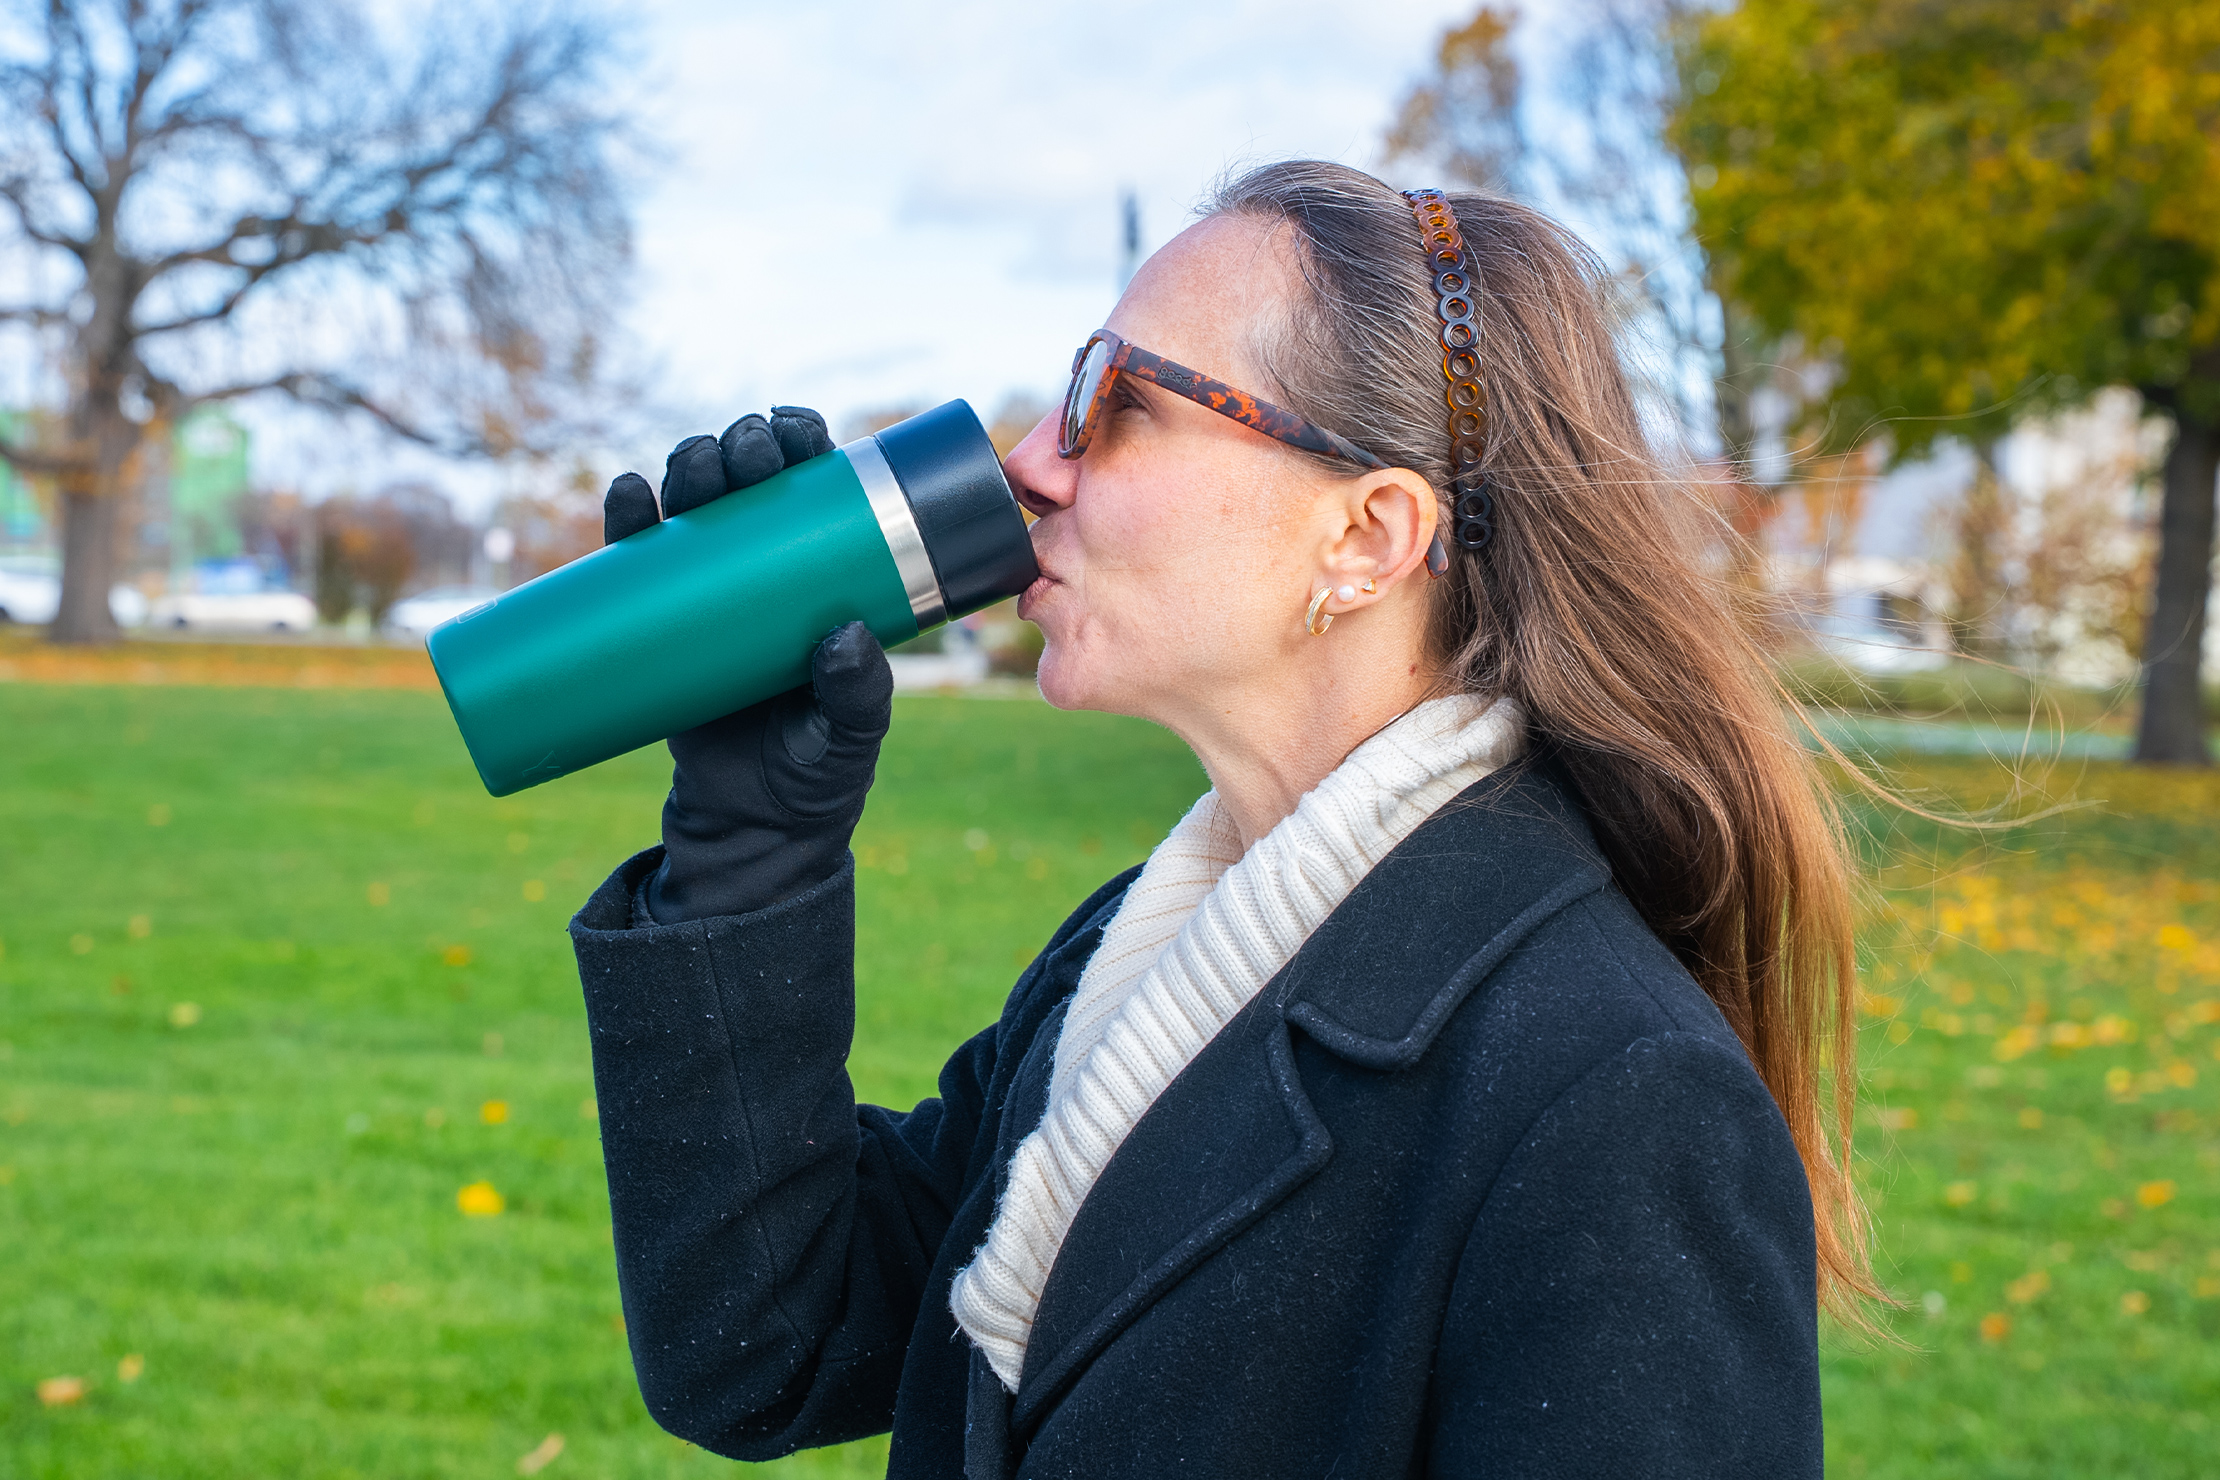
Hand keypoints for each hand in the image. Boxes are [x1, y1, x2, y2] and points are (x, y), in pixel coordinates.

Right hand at [604, 408, 894, 921]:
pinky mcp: (656, 620)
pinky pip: (634, 558)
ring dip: (690, 464)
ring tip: (694, 467)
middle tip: (747, 454)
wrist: (750, 825)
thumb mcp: (850, 735)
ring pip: (695, 503)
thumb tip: (842, 636)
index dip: (806, 441)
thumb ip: (858, 694)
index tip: (802, 432)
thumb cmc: (815, 772)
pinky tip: (628, 493)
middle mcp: (766, 569)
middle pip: (752, 480)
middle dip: (745, 446)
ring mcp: (708, 591)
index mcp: (824, 576)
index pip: (818, 487)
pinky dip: (626, 516)